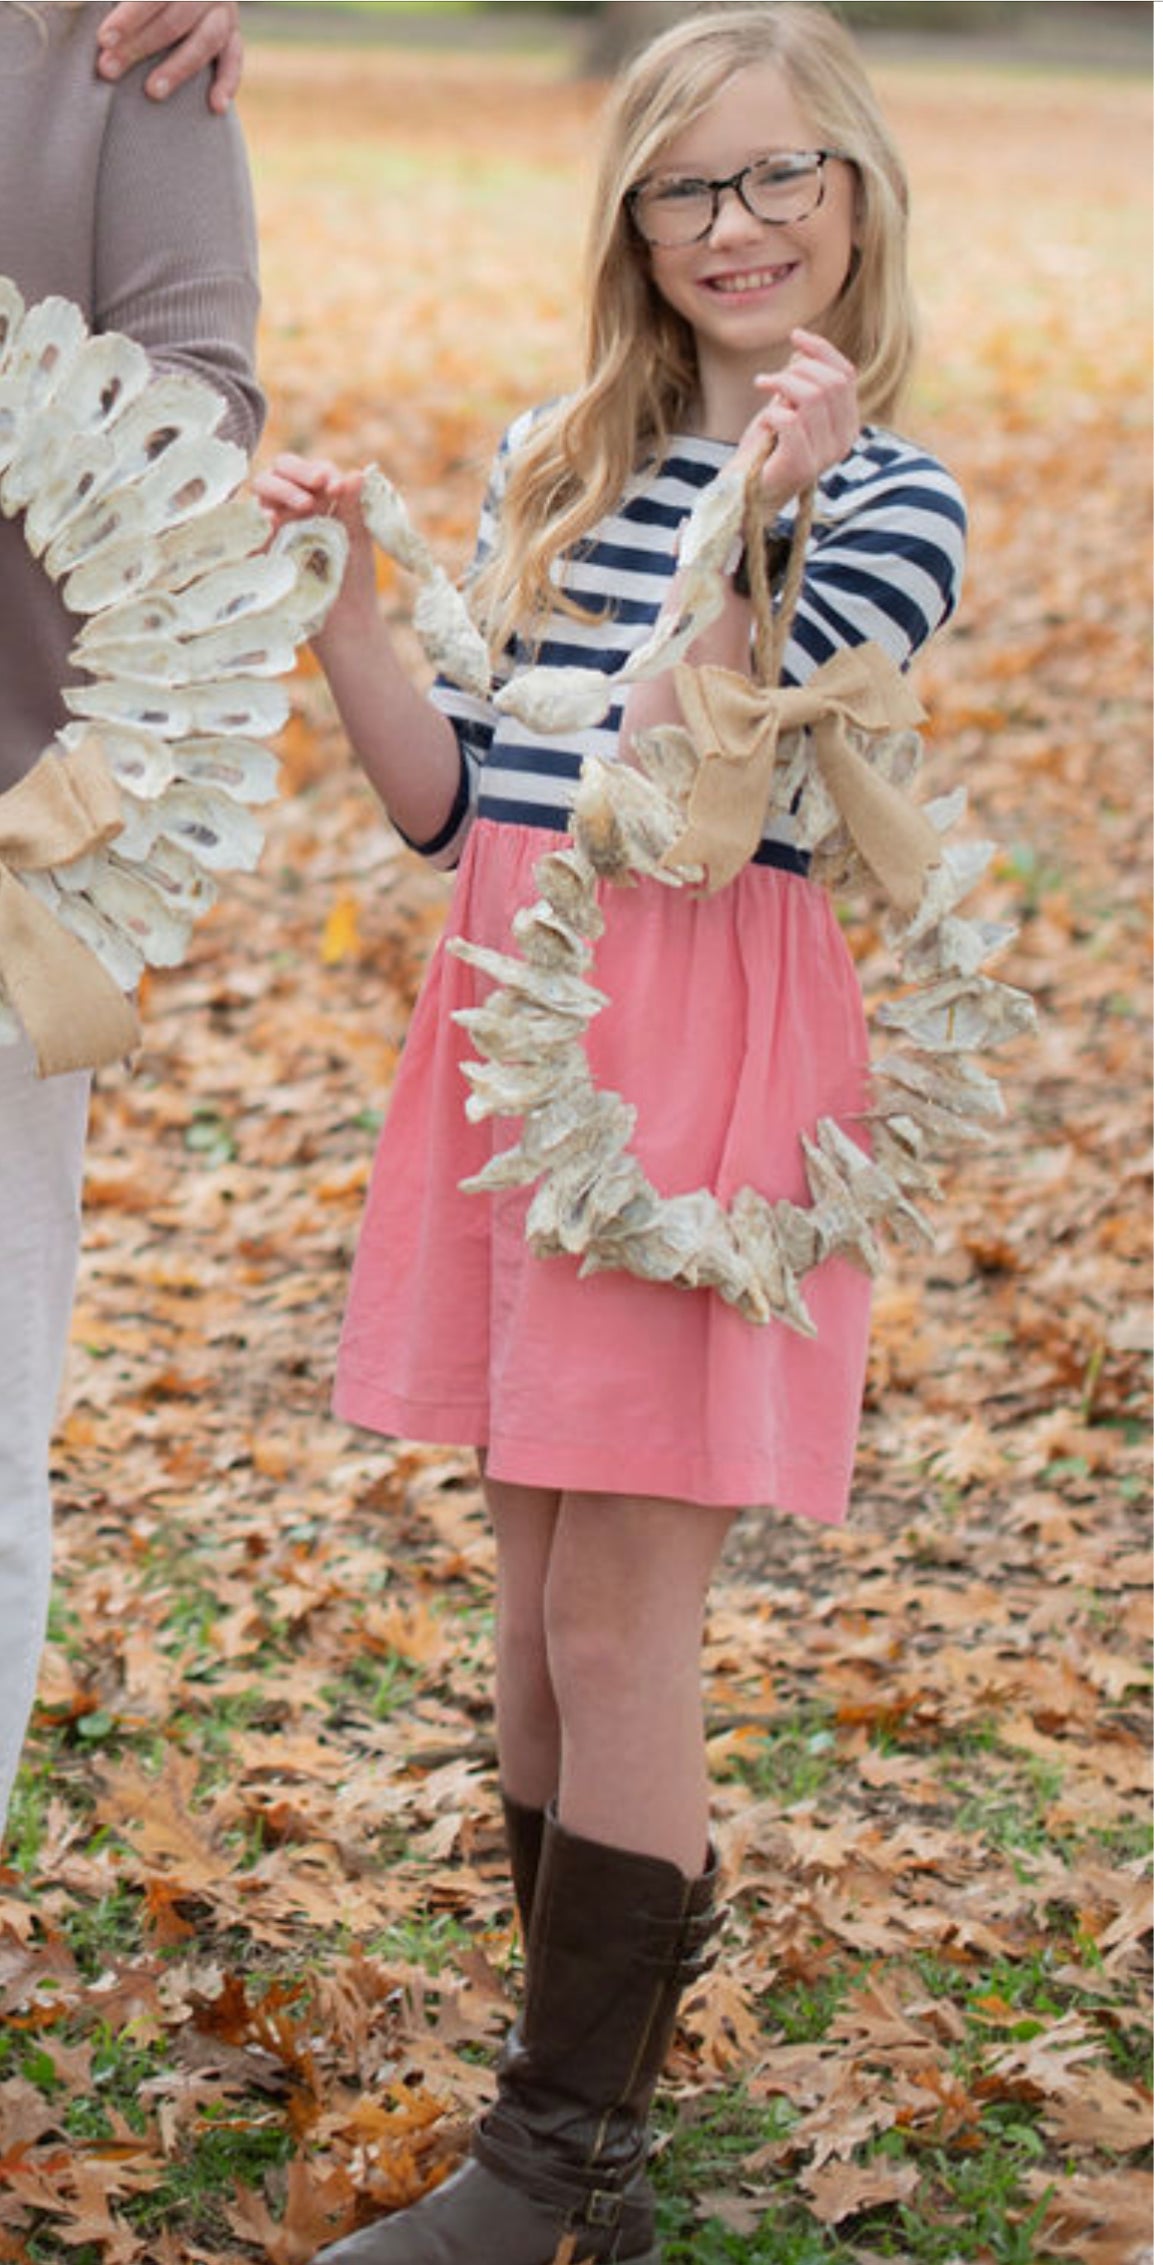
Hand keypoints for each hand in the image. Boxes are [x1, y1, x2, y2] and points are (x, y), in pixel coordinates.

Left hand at [96, 2, 242, 113]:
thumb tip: (75, 2)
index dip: (128, 18)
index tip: (103, 40)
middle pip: (174, 20)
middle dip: (139, 47)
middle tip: (109, 70)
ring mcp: (223, 10)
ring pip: (205, 41)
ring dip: (178, 68)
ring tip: (152, 92)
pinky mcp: (234, 34)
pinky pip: (234, 59)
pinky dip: (228, 83)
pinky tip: (215, 106)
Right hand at [254, 454, 378, 644]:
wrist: (344, 622)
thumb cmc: (354, 579)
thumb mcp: (358, 538)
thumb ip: (354, 506)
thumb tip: (356, 473)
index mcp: (318, 499)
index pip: (309, 471)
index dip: (319, 471)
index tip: (336, 485)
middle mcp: (291, 507)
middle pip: (280, 471)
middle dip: (297, 471)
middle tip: (319, 486)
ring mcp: (273, 525)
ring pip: (261, 489)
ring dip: (281, 489)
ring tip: (304, 505)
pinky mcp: (258, 547)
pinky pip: (248, 523)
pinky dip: (258, 516)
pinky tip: (273, 521)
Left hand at [735, 330, 859, 507]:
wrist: (745, 493)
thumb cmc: (766, 449)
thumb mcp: (788, 407)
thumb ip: (801, 383)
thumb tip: (801, 348)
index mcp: (847, 425)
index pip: (846, 375)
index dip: (822, 350)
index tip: (795, 336)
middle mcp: (844, 441)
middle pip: (831, 382)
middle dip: (797, 369)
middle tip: (769, 378)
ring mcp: (825, 456)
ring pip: (812, 396)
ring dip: (781, 384)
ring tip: (761, 387)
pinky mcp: (801, 466)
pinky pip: (790, 420)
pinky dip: (771, 412)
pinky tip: (764, 422)